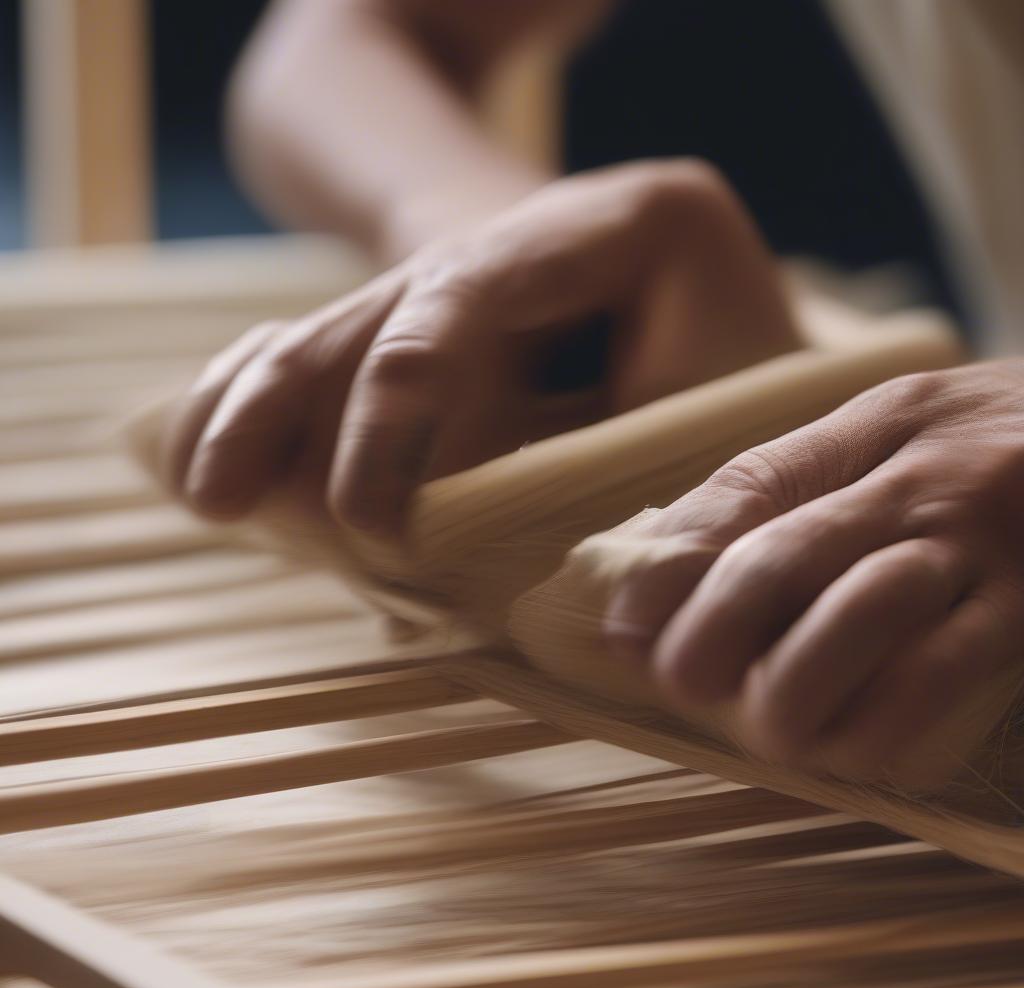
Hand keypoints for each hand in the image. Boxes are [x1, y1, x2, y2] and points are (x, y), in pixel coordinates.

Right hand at [163, 160, 798, 535]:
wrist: (730, 331)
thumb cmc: (743, 396)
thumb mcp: (707, 427)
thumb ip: (610, 482)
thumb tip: (473, 567)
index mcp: (633, 218)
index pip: (482, 291)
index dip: (405, 401)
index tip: (371, 519)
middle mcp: (539, 228)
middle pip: (391, 303)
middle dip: (305, 407)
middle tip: (233, 498)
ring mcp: (480, 271)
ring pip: (344, 323)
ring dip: (262, 406)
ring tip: (200, 485)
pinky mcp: (438, 321)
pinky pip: (336, 350)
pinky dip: (274, 403)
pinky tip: (208, 451)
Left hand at [603, 360, 1023, 782]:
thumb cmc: (1000, 447)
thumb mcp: (906, 433)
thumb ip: (810, 486)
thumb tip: (681, 561)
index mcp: (877, 424)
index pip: (747, 487)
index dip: (674, 562)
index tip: (625, 624)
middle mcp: (925, 475)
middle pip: (784, 554)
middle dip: (713, 630)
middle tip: (679, 680)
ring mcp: (987, 541)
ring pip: (861, 613)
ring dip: (793, 683)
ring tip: (764, 729)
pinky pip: (948, 669)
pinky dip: (886, 719)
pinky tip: (854, 748)